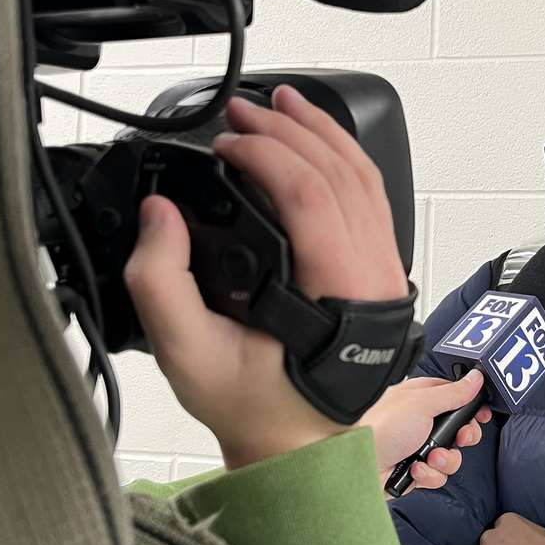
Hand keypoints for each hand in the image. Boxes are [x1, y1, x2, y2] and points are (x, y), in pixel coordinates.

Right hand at [124, 84, 407, 468]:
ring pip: (363, 178)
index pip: (311, 194)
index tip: (222, 146)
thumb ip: (161, 282)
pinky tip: (315, 138)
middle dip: (288, 130)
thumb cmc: (253, 403)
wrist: (300, 440)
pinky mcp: (379, 267)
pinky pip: (370, 196)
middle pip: (339, 173)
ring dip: (321, 132)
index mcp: (338, 290)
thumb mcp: (188, 355)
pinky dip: (342, 157)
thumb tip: (160, 213)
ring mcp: (384, 269)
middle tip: (241, 113)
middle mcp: (373, 273)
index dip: (265, 155)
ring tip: (280, 104)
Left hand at [358, 371, 490, 493]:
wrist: (357, 464)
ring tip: (429, 458)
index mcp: (420, 398)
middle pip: (458, 429)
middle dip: (462, 437)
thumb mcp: (423, 404)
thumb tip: (477, 377)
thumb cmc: (382, 427)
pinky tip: (414, 471)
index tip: (481, 414)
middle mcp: (420, 422)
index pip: (455, 397)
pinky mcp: (414, 472)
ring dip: (444, 459)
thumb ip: (454, 393)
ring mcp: (417, 448)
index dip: (471, 406)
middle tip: (460, 438)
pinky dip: (429, 475)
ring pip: (451, 456)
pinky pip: (437, 476)